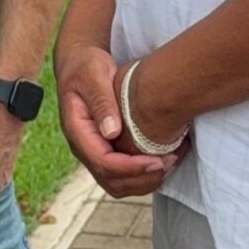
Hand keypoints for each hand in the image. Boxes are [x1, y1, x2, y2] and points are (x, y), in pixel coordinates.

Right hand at [56, 40, 185, 199]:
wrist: (80, 64)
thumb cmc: (86, 65)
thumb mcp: (93, 75)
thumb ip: (101, 101)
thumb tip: (111, 132)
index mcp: (77, 130)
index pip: (102, 162)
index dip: (130, 168)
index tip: (157, 161)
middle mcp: (83, 147)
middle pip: (111, 180)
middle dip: (142, 178)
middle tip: (170, 163)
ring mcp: (94, 151)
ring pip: (117, 184)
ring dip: (145, 181)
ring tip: (171, 163)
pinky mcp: (105, 150)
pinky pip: (123, 175)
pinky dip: (144, 175)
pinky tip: (164, 160)